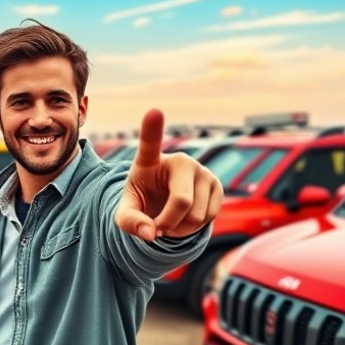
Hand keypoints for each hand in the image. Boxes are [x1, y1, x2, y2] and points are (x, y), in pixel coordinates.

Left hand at [114, 109, 222, 240]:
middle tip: (157, 228)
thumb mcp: (126, 214)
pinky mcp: (217, 184)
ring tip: (171, 219)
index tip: (154, 111)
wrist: (163, 205)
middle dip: (169, 224)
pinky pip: (211, 216)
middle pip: (182, 201)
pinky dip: (196, 228)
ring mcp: (201, 170)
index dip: (152, 128)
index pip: (150, 142)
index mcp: (149, 160)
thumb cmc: (142, 202)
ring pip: (197, 214)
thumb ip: (130, 223)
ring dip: (181, 228)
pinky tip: (186, 218)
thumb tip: (150, 234)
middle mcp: (179, 160)